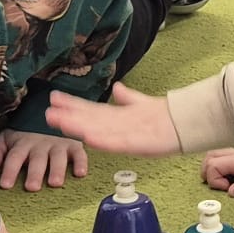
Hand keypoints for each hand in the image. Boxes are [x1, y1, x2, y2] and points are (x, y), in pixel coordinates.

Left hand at [0, 129, 89, 190]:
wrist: (51, 116)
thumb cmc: (26, 137)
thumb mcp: (9, 140)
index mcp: (23, 143)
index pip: (15, 157)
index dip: (10, 170)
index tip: (6, 185)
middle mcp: (41, 144)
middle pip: (37, 159)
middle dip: (34, 173)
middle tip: (32, 187)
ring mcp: (58, 144)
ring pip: (57, 157)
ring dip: (57, 170)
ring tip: (55, 183)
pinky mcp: (74, 146)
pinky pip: (79, 154)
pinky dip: (81, 163)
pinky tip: (80, 173)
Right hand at [45, 83, 182, 155]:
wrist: (185, 124)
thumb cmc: (164, 116)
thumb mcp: (142, 103)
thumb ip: (128, 97)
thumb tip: (116, 88)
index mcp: (118, 116)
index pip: (91, 110)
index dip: (73, 105)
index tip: (54, 99)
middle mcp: (118, 127)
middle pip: (90, 121)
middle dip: (70, 118)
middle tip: (48, 114)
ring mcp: (126, 136)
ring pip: (97, 131)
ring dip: (78, 128)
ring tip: (59, 123)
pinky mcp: (137, 145)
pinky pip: (118, 143)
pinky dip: (104, 140)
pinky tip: (88, 137)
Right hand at [203, 148, 233, 196]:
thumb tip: (230, 192)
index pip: (214, 165)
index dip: (215, 179)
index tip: (228, 189)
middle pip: (210, 157)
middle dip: (208, 173)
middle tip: (222, 187)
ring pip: (216, 158)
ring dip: (213, 171)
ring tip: (224, 185)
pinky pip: (226, 162)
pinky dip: (221, 170)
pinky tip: (231, 181)